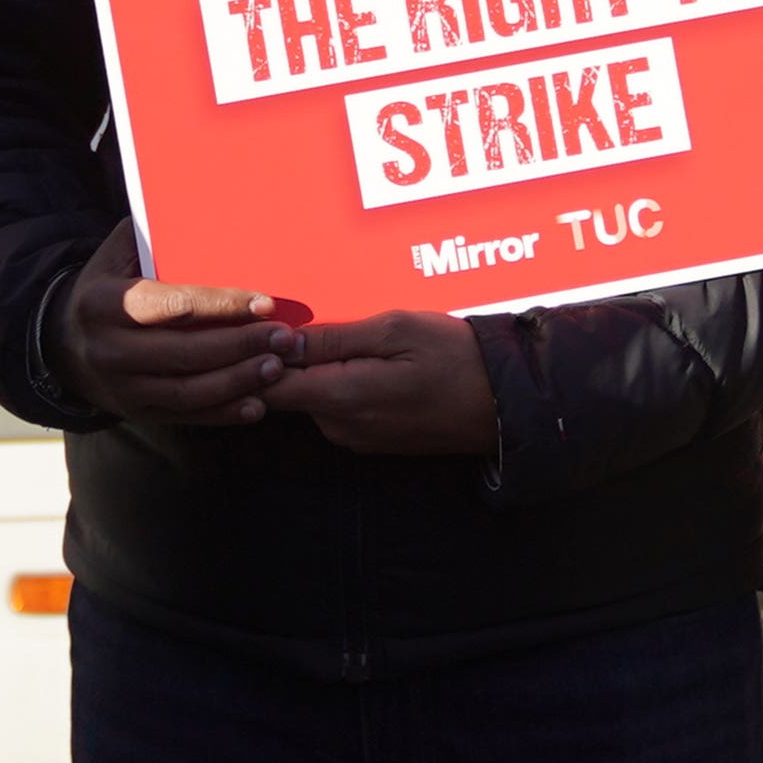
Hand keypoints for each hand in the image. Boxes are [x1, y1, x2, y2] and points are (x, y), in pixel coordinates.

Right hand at [61, 219, 292, 428]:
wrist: (65, 344)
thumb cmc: (109, 286)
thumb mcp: (117, 255)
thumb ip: (154, 237)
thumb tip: (208, 208)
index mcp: (105, 303)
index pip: (172, 305)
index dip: (221, 305)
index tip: (265, 303)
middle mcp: (110, 350)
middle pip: (184, 353)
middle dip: (239, 346)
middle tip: (284, 338)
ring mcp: (122, 387)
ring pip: (188, 392)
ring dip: (237, 381)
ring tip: (276, 367)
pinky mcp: (137, 412)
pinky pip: (186, 416)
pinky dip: (223, 413)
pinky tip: (257, 404)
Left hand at [271, 308, 497, 457]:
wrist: (504, 406)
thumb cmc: (455, 358)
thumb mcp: (396, 329)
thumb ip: (334, 339)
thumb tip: (282, 341)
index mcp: (341, 397)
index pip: (269, 386)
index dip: (258, 356)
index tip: (263, 330)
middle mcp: (341, 427)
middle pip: (289, 392)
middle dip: (292, 358)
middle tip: (313, 322)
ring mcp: (357, 439)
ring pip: (315, 398)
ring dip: (322, 370)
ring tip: (351, 339)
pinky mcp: (373, 441)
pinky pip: (340, 408)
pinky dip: (343, 384)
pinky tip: (371, 363)